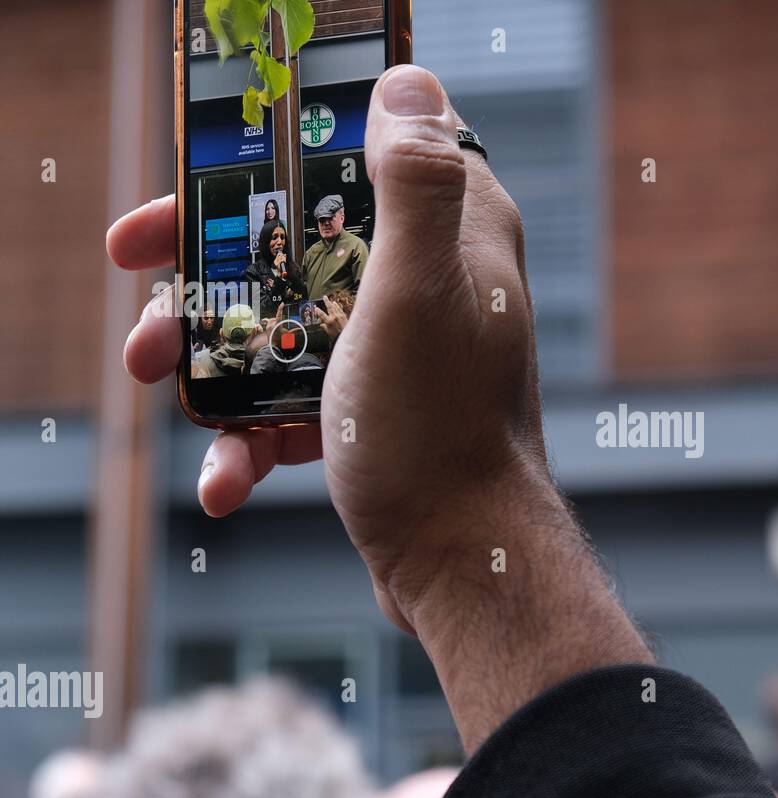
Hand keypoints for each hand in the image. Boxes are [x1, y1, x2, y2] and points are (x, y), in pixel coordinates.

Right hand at [108, 65, 647, 750]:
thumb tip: (409, 84)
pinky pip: (300, 406)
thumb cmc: (438, 429)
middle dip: (213, 277)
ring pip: (287, 328)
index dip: (269, 166)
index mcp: (453, 236)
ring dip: (214, 361)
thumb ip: (415, 188)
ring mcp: (402, 353)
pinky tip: (224, 481)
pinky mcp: (379, 414)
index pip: (356, 160)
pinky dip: (254, 438)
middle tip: (143, 302)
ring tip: (159, 387)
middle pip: (300, 248)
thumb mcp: (418, 294)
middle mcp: (432, 285)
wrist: (464, 565)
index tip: (194, 194)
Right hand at [320, 295, 347, 337]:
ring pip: (335, 307)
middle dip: (326, 301)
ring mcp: (340, 316)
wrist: (347, 334)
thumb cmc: (337, 335)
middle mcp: (334, 317)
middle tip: (324, 297)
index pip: (322, 314)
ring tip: (330, 300)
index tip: (316, 308)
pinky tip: (336, 304)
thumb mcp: (328, 332)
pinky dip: (338, 306)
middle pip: (329, 307)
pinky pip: (340, 309)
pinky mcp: (344, 316)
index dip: (318, 311)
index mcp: (329, 321)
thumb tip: (322, 325)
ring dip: (332, 303)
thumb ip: (324, 327)